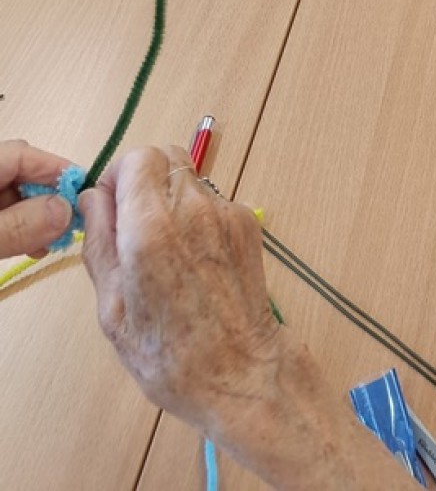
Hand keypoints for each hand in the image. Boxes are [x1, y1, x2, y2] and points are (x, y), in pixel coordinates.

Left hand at [0, 140, 74, 258]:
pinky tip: (31, 247)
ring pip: (11, 197)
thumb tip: (65, 210)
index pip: (22, 154)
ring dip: (35, 217)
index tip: (84, 193)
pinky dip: (18, 227)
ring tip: (52, 243)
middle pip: (19, 175)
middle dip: (47, 198)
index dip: (55, 169)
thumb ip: (18, 225)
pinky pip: (1, 215)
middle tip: (69, 227)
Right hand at [81, 147, 280, 430]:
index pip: (136, 158)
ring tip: (166, 245)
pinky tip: (194, 258)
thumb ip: (100, 242)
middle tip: (134, 224)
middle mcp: (191, 207)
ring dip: (171, 196)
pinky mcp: (247, 223)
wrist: (239, 372)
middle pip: (165, 157)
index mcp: (150, 226)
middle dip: (144, 180)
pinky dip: (197, 214)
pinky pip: (213, 199)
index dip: (119, 177)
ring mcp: (225, 211)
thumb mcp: (113, 308)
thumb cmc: (167, 353)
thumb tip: (93, 200)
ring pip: (190, 176)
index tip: (111, 208)